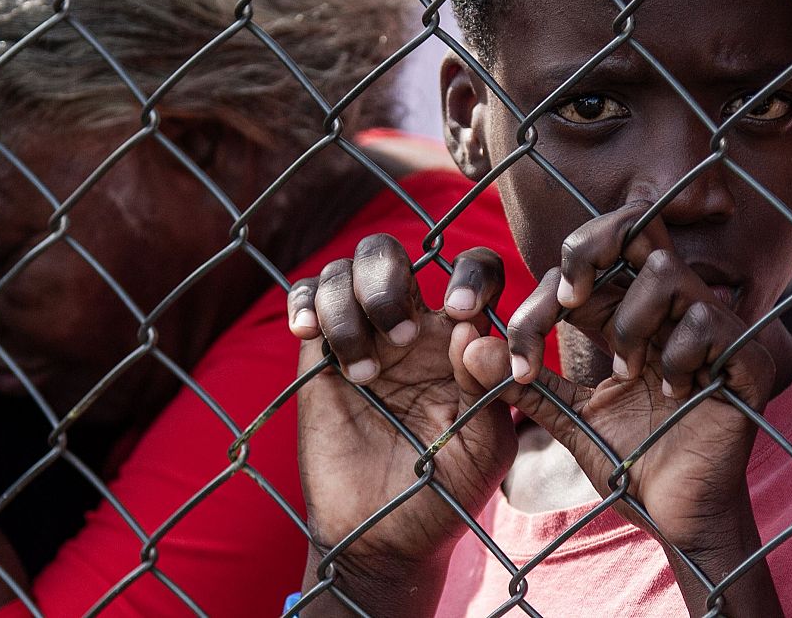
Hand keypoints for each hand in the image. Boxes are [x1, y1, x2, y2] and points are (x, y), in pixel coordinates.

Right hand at [290, 235, 515, 613]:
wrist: (385, 539)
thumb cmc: (447, 492)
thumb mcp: (484, 447)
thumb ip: (486, 389)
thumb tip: (473, 331)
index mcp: (463, 338)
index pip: (473, 270)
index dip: (468, 274)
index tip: (458, 311)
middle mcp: (412, 326)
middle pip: (393, 253)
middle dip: (390, 281)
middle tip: (402, 337)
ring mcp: (363, 337)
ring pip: (345, 270)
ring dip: (349, 306)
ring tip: (364, 373)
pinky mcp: (319, 359)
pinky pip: (306, 299)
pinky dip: (305, 301)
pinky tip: (308, 334)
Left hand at [454, 202, 782, 615]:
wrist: (680, 517)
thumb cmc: (634, 464)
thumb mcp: (571, 419)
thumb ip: (529, 383)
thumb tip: (469, 346)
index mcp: (630, 318)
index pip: (590, 263)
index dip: (547, 292)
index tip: (523, 351)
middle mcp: (671, 311)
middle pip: (637, 227)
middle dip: (592, 248)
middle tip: (568, 300)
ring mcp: (714, 329)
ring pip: (668, 271)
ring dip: (632, 323)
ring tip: (628, 373)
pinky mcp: (746, 358)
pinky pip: (707, 322)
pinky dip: (677, 357)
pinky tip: (673, 394)